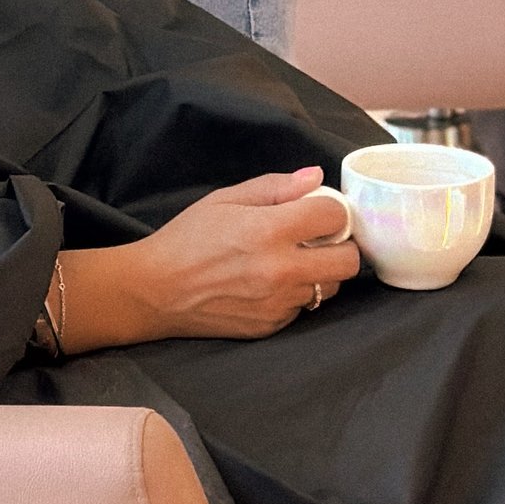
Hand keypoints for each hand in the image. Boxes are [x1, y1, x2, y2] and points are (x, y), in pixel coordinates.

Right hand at [72, 170, 361, 345]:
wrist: (156, 290)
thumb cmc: (188, 238)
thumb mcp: (226, 198)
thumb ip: (275, 187)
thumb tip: (315, 177)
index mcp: (269, 231)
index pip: (334, 216)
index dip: (331, 208)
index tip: (318, 209)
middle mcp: (281, 271)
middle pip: (349, 261)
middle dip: (341, 244)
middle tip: (319, 238)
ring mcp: (279, 303)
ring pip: (330, 287)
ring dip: (320, 271)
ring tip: (292, 260)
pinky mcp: (272, 326)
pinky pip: (304, 307)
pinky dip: (297, 293)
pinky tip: (271, 282)